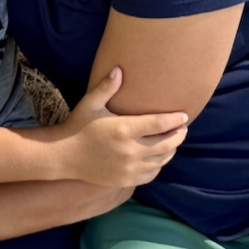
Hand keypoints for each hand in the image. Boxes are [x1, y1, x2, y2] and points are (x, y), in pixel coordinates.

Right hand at [58, 67, 187, 186]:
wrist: (63, 156)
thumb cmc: (78, 125)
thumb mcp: (90, 103)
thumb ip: (106, 87)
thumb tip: (119, 69)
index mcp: (123, 129)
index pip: (159, 124)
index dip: (175, 119)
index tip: (184, 115)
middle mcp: (129, 150)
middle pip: (166, 144)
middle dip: (178, 134)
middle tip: (183, 127)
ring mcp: (129, 168)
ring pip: (161, 160)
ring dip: (171, 149)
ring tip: (173, 140)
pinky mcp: (126, 180)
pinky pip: (151, 173)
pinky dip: (159, 165)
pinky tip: (159, 156)